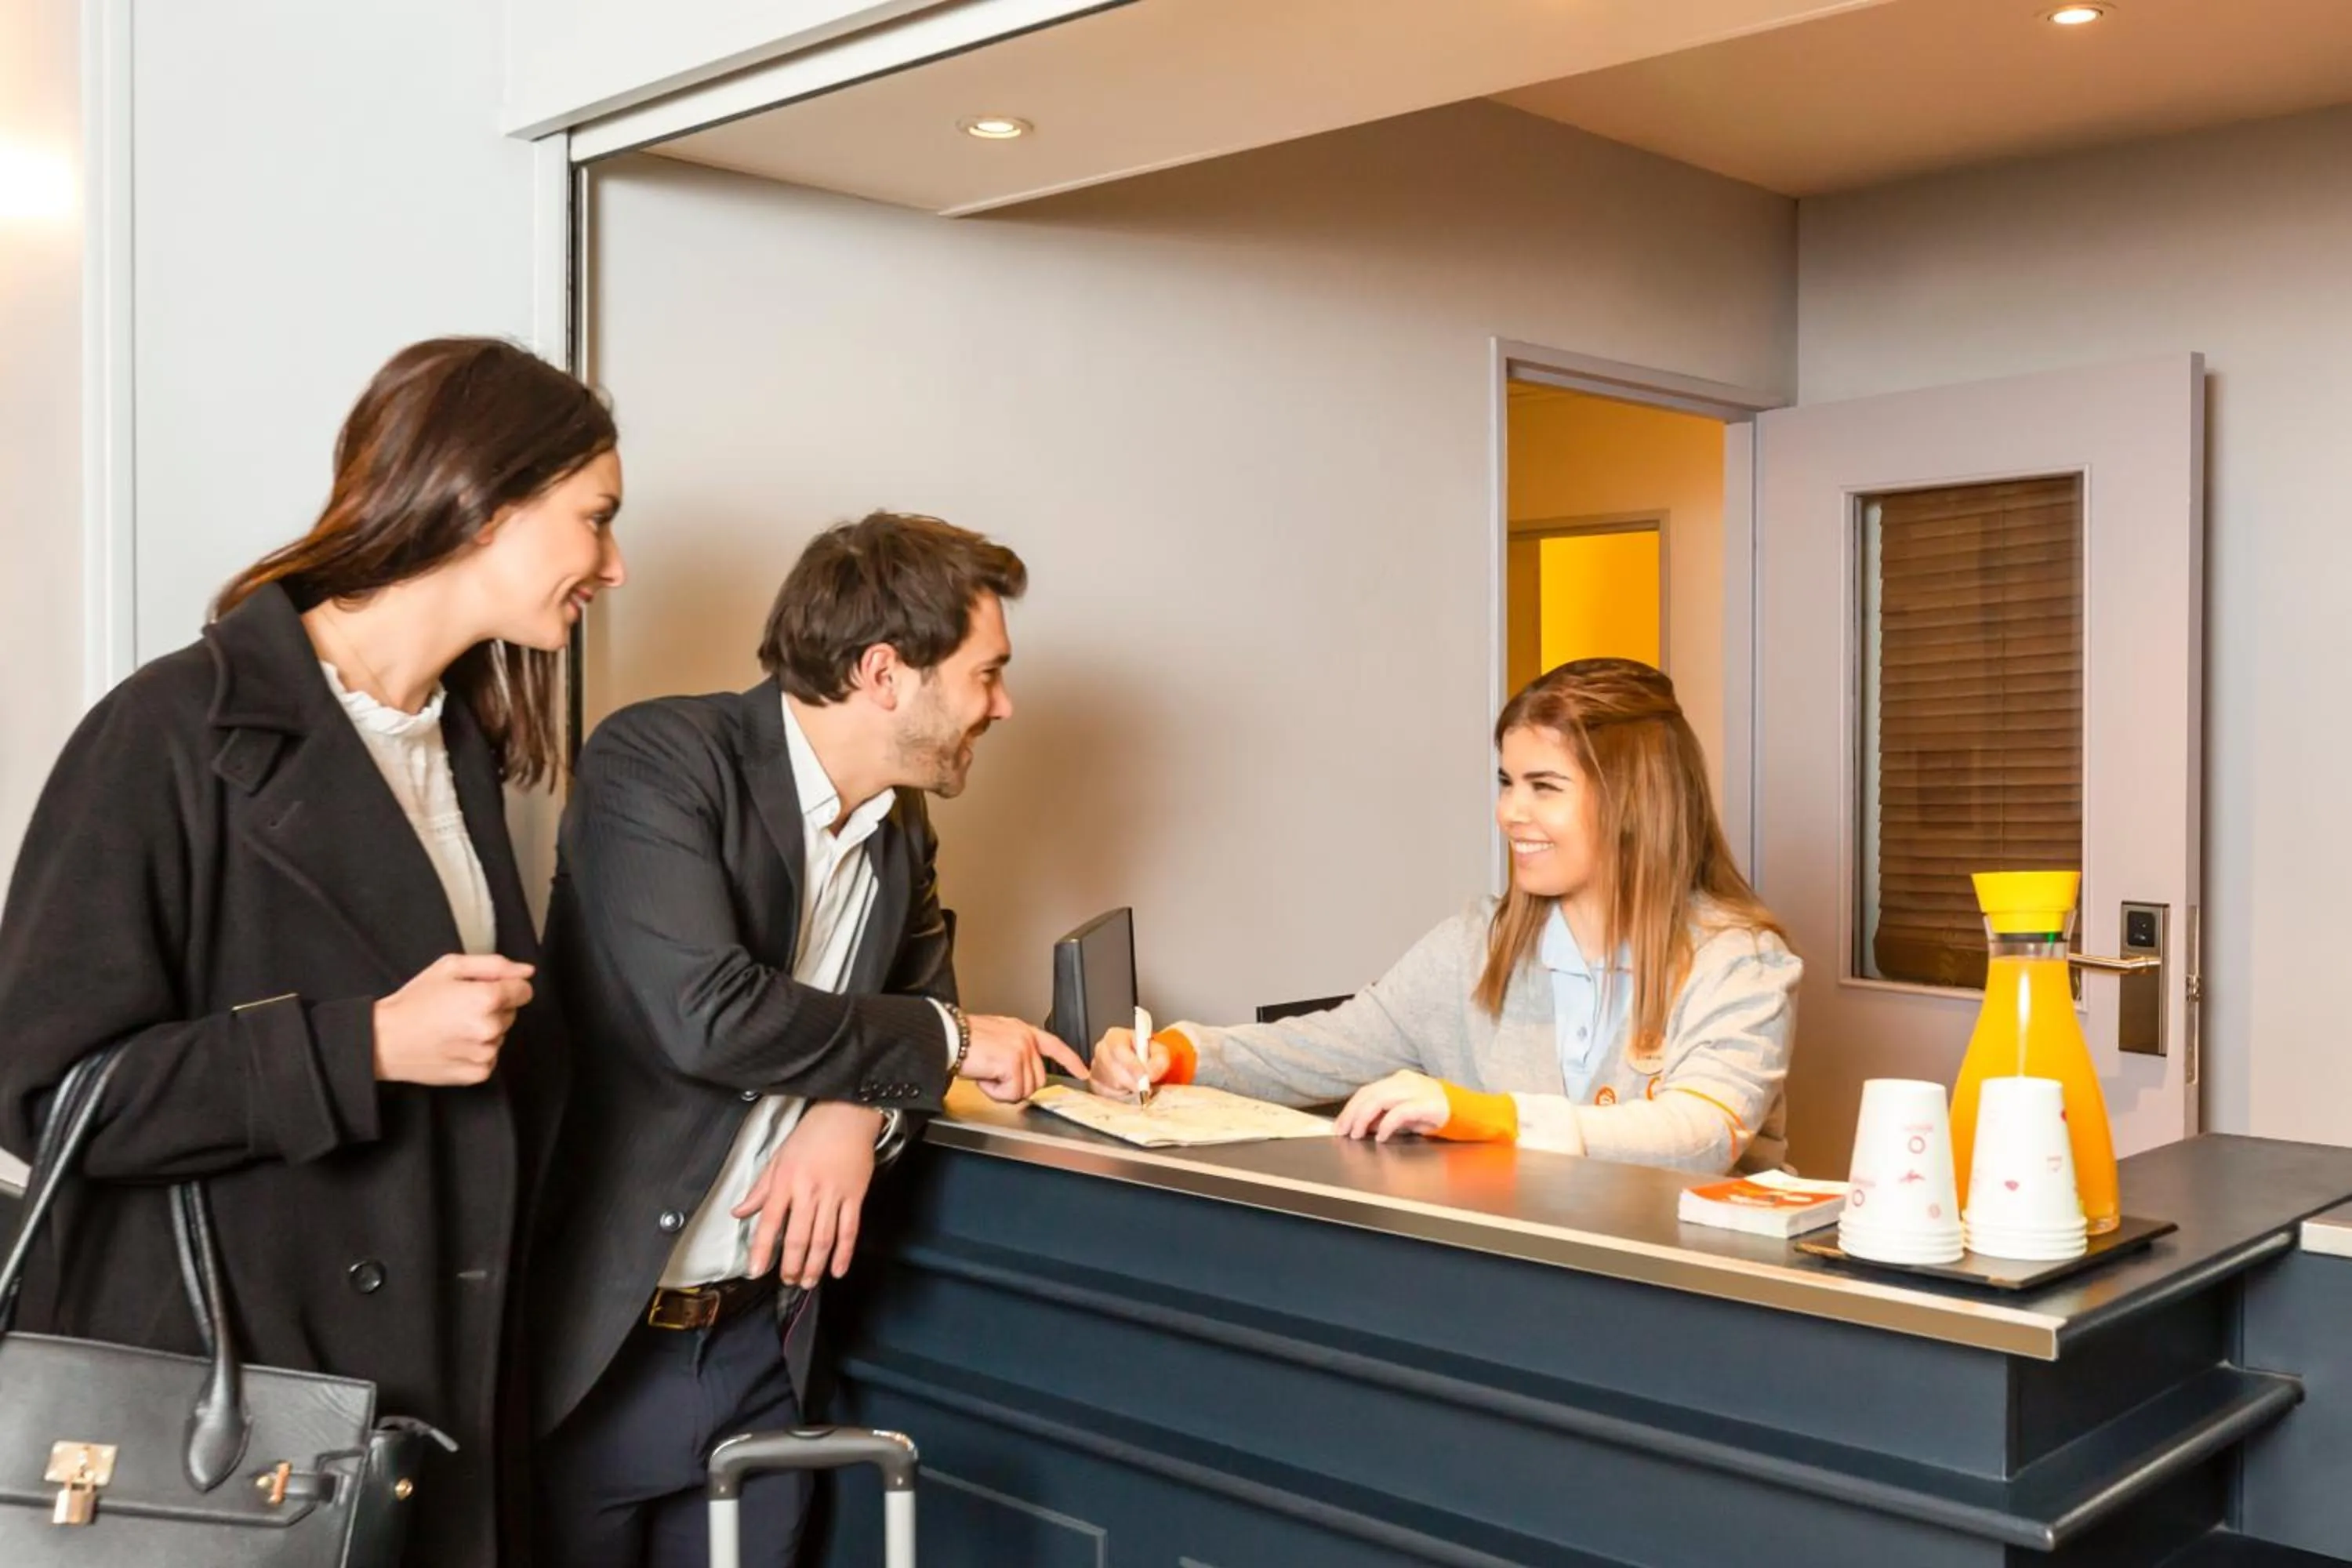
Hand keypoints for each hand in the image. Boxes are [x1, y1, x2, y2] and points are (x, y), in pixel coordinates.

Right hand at [372, 954, 534, 1084]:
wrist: (384, 1040)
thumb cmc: (414, 1001)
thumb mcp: (450, 967)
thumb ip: (494, 965)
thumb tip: (527, 972)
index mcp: (487, 998)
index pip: (524, 990)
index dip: (506, 987)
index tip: (484, 989)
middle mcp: (491, 1027)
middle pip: (511, 1013)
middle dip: (493, 1008)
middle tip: (459, 1008)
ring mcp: (485, 1053)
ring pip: (500, 1035)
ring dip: (484, 1030)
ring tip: (453, 1027)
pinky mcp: (477, 1073)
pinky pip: (490, 1058)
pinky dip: (476, 1051)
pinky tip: (453, 1045)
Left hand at [733, 1101, 880, 1287]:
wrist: (847, 1115)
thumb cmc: (810, 1135)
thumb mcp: (778, 1158)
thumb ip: (760, 1189)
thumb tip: (738, 1212)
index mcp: (786, 1181)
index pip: (770, 1221)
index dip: (761, 1249)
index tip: (755, 1271)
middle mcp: (808, 1191)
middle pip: (799, 1237)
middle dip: (791, 1264)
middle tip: (788, 1281)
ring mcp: (834, 1195)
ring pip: (824, 1238)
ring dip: (815, 1264)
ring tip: (808, 1281)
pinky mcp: (855, 1196)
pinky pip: (850, 1230)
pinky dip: (844, 1253)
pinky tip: (837, 1270)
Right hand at [957, 1014, 1086, 1102]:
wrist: (948, 1036)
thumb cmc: (964, 1039)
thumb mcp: (996, 1040)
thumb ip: (1014, 1053)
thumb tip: (1018, 1075)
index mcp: (1023, 1031)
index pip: (1054, 1046)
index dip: (1070, 1061)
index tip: (1082, 1072)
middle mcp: (1026, 1039)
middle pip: (1038, 1080)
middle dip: (1017, 1087)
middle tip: (995, 1079)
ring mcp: (1022, 1050)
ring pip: (1025, 1089)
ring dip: (1003, 1090)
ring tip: (987, 1074)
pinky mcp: (1013, 1063)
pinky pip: (1011, 1093)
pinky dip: (995, 1092)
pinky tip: (984, 1078)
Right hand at [1086, 1027, 1168, 1099]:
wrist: (1138, 1066)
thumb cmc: (1146, 1057)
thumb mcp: (1159, 1053)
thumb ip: (1159, 1061)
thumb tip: (1151, 1074)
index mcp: (1115, 1036)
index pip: (1118, 1048)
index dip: (1131, 1064)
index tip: (1144, 1076)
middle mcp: (1102, 1049)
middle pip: (1113, 1067)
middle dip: (1132, 1080)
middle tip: (1144, 1086)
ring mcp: (1095, 1066)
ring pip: (1110, 1083)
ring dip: (1126, 1087)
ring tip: (1135, 1083)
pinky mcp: (1093, 1082)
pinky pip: (1106, 1093)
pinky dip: (1119, 1095)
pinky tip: (1126, 1088)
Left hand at [1332, 1070, 1449, 1141]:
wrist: (1468, 1114)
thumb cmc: (1435, 1114)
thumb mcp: (1405, 1115)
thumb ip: (1384, 1117)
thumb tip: (1362, 1125)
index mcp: (1399, 1080)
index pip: (1367, 1091)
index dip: (1350, 1108)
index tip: (1339, 1125)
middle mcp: (1406, 1081)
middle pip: (1369, 1093)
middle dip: (1352, 1114)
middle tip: (1342, 1132)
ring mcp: (1417, 1090)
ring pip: (1380, 1099)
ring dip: (1363, 1118)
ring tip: (1356, 1134)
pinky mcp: (1427, 1104)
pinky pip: (1400, 1112)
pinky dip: (1386, 1125)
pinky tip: (1381, 1137)